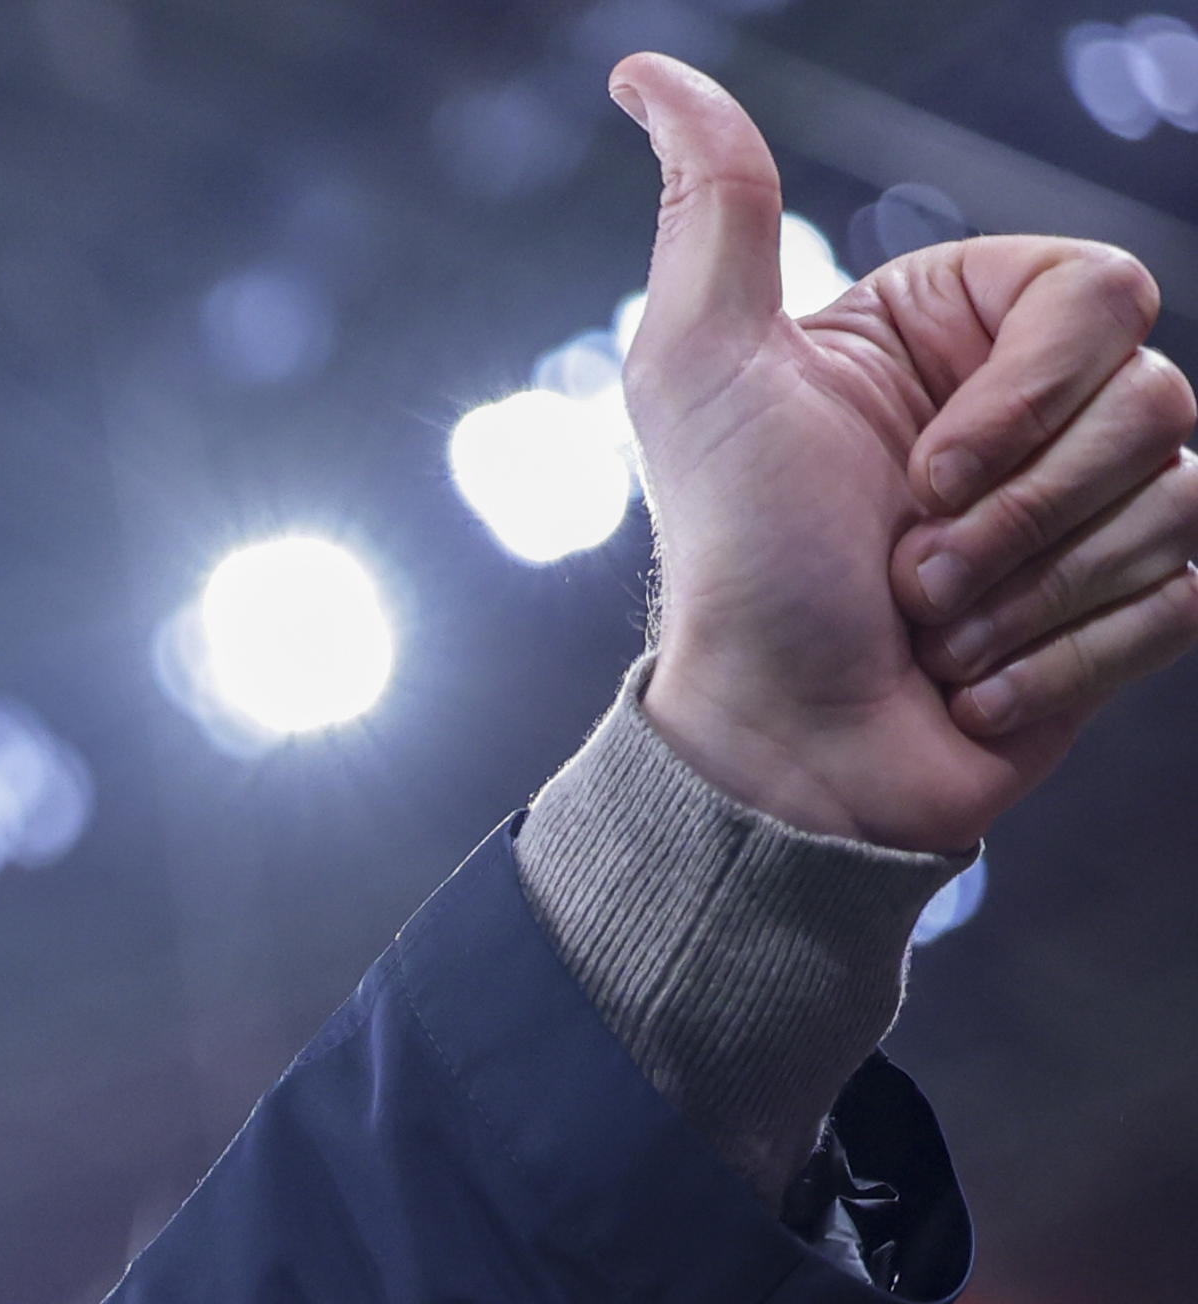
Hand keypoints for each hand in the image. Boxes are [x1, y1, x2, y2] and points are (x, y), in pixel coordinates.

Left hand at [611, 54, 1196, 852]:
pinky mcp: (1130, 610)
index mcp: (960, 331)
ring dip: (1028, 595)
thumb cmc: (740, 565)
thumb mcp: (702, 370)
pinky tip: (976, 687)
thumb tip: (645, 70)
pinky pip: (1188, 598)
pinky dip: (1067, 661)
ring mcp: (1090, 509)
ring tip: (928, 630)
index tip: (918, 475)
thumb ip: (710, 209)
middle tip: (904, 573)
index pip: (1103, 293)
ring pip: (1177, 500)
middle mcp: (1036, 407)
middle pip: (1160, 397)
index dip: (1026, 397)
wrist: (778, 750)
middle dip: (1017, 512)